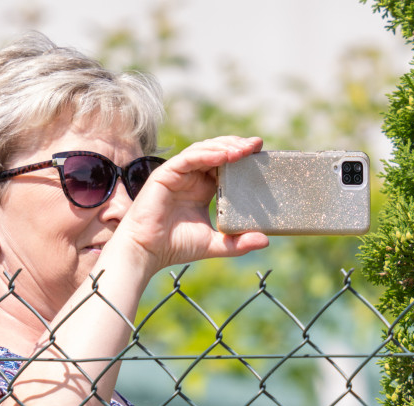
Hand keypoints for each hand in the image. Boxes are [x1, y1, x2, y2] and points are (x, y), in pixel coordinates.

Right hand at [111, 136, 269, 276]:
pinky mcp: (165, 174)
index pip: (225, 165)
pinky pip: (188, 158)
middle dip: (237, 146)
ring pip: (203, 150)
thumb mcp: (215, 243)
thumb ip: (238, 243)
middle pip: (216, 151)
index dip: (242, 157)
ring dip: (224, 147)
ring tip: (243, 149)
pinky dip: (206, 155)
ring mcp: (178, 174)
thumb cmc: (176, 246)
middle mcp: (191, 177)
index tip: (261, 152)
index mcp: (202, 188)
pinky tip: (223, 156)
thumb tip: (266, 240)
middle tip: (256, 146)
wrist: (147, 252)